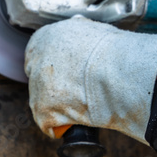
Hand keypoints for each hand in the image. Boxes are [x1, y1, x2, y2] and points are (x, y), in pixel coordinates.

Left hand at [24, 16, 156, 143]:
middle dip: (54, 85)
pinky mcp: (43, 108)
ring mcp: (37, 85)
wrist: (119, 69)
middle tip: (75, 89)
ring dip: (58, 105)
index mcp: (46, 37)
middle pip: (38, 77)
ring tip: (82, 103)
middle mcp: (37, 59)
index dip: (54, 66)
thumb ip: (77, 36)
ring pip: (42, 101)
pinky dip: (63, 124)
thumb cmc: (114, 50)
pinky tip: (78, 118)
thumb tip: (80, 34)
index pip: (38, 54)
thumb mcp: (92, 31)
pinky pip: (48, 123)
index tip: (66, 72)